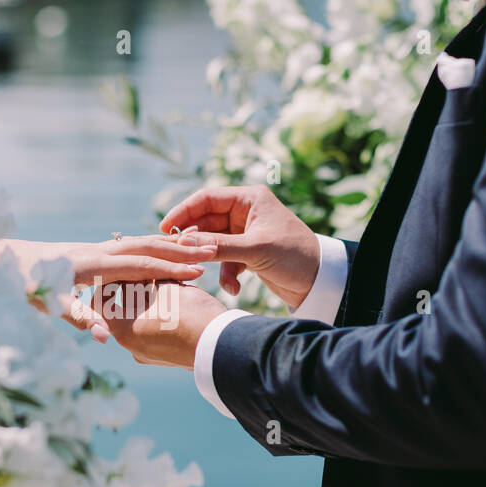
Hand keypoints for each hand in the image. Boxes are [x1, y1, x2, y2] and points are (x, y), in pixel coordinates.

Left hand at [0, 235, 215, 340]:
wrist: (1, 258)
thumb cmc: (24, 283)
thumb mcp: (49, 303)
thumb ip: (80, 318)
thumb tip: (105, 336)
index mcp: (93, 264)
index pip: (141, 264)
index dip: (171, 268)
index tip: (199, 272)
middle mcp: (98, 251)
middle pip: (148, 246)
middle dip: (180, 251)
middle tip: (212, 252)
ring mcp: (96, 249)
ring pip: (141, 242)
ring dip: (169, 246)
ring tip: (199, 249)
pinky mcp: (92, 251)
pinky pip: (129, 246)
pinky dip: (151, 246)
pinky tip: (164, 252)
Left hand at [101, 281, 226, 368]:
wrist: (223, 347)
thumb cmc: (192, 315)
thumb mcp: (166, 288)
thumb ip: (147, 279)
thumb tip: (139, 272)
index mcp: (122, 328)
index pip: (102, 298)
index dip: (112, 278)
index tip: (125, 266)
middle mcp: (130, 346)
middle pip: (121, 310)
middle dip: (133, 289)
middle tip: (145, 272)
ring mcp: (147, 354)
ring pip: (139, 320)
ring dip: (147, 302)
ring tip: (163, 284)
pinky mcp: (164, 357)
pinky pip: (153, 332)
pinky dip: (158, 315)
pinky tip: (173, 302)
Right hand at [161, 185, 319, 307]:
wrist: (320, 282)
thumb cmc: (294, 256)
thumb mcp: (255, 250)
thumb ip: (219, 245)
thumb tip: (185, 242)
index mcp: (249, 199)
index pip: (207, 198)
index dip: (184, 212)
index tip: (165, 228)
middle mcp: (246, 212)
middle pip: (206, 220)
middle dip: (194, 240)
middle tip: (177, 254)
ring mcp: (246, 232)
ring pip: (214, 242)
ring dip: (211, 260)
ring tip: (205, 272)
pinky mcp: (249, 252)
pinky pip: (226, 258)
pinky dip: (227, 273)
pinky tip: (235, 288)